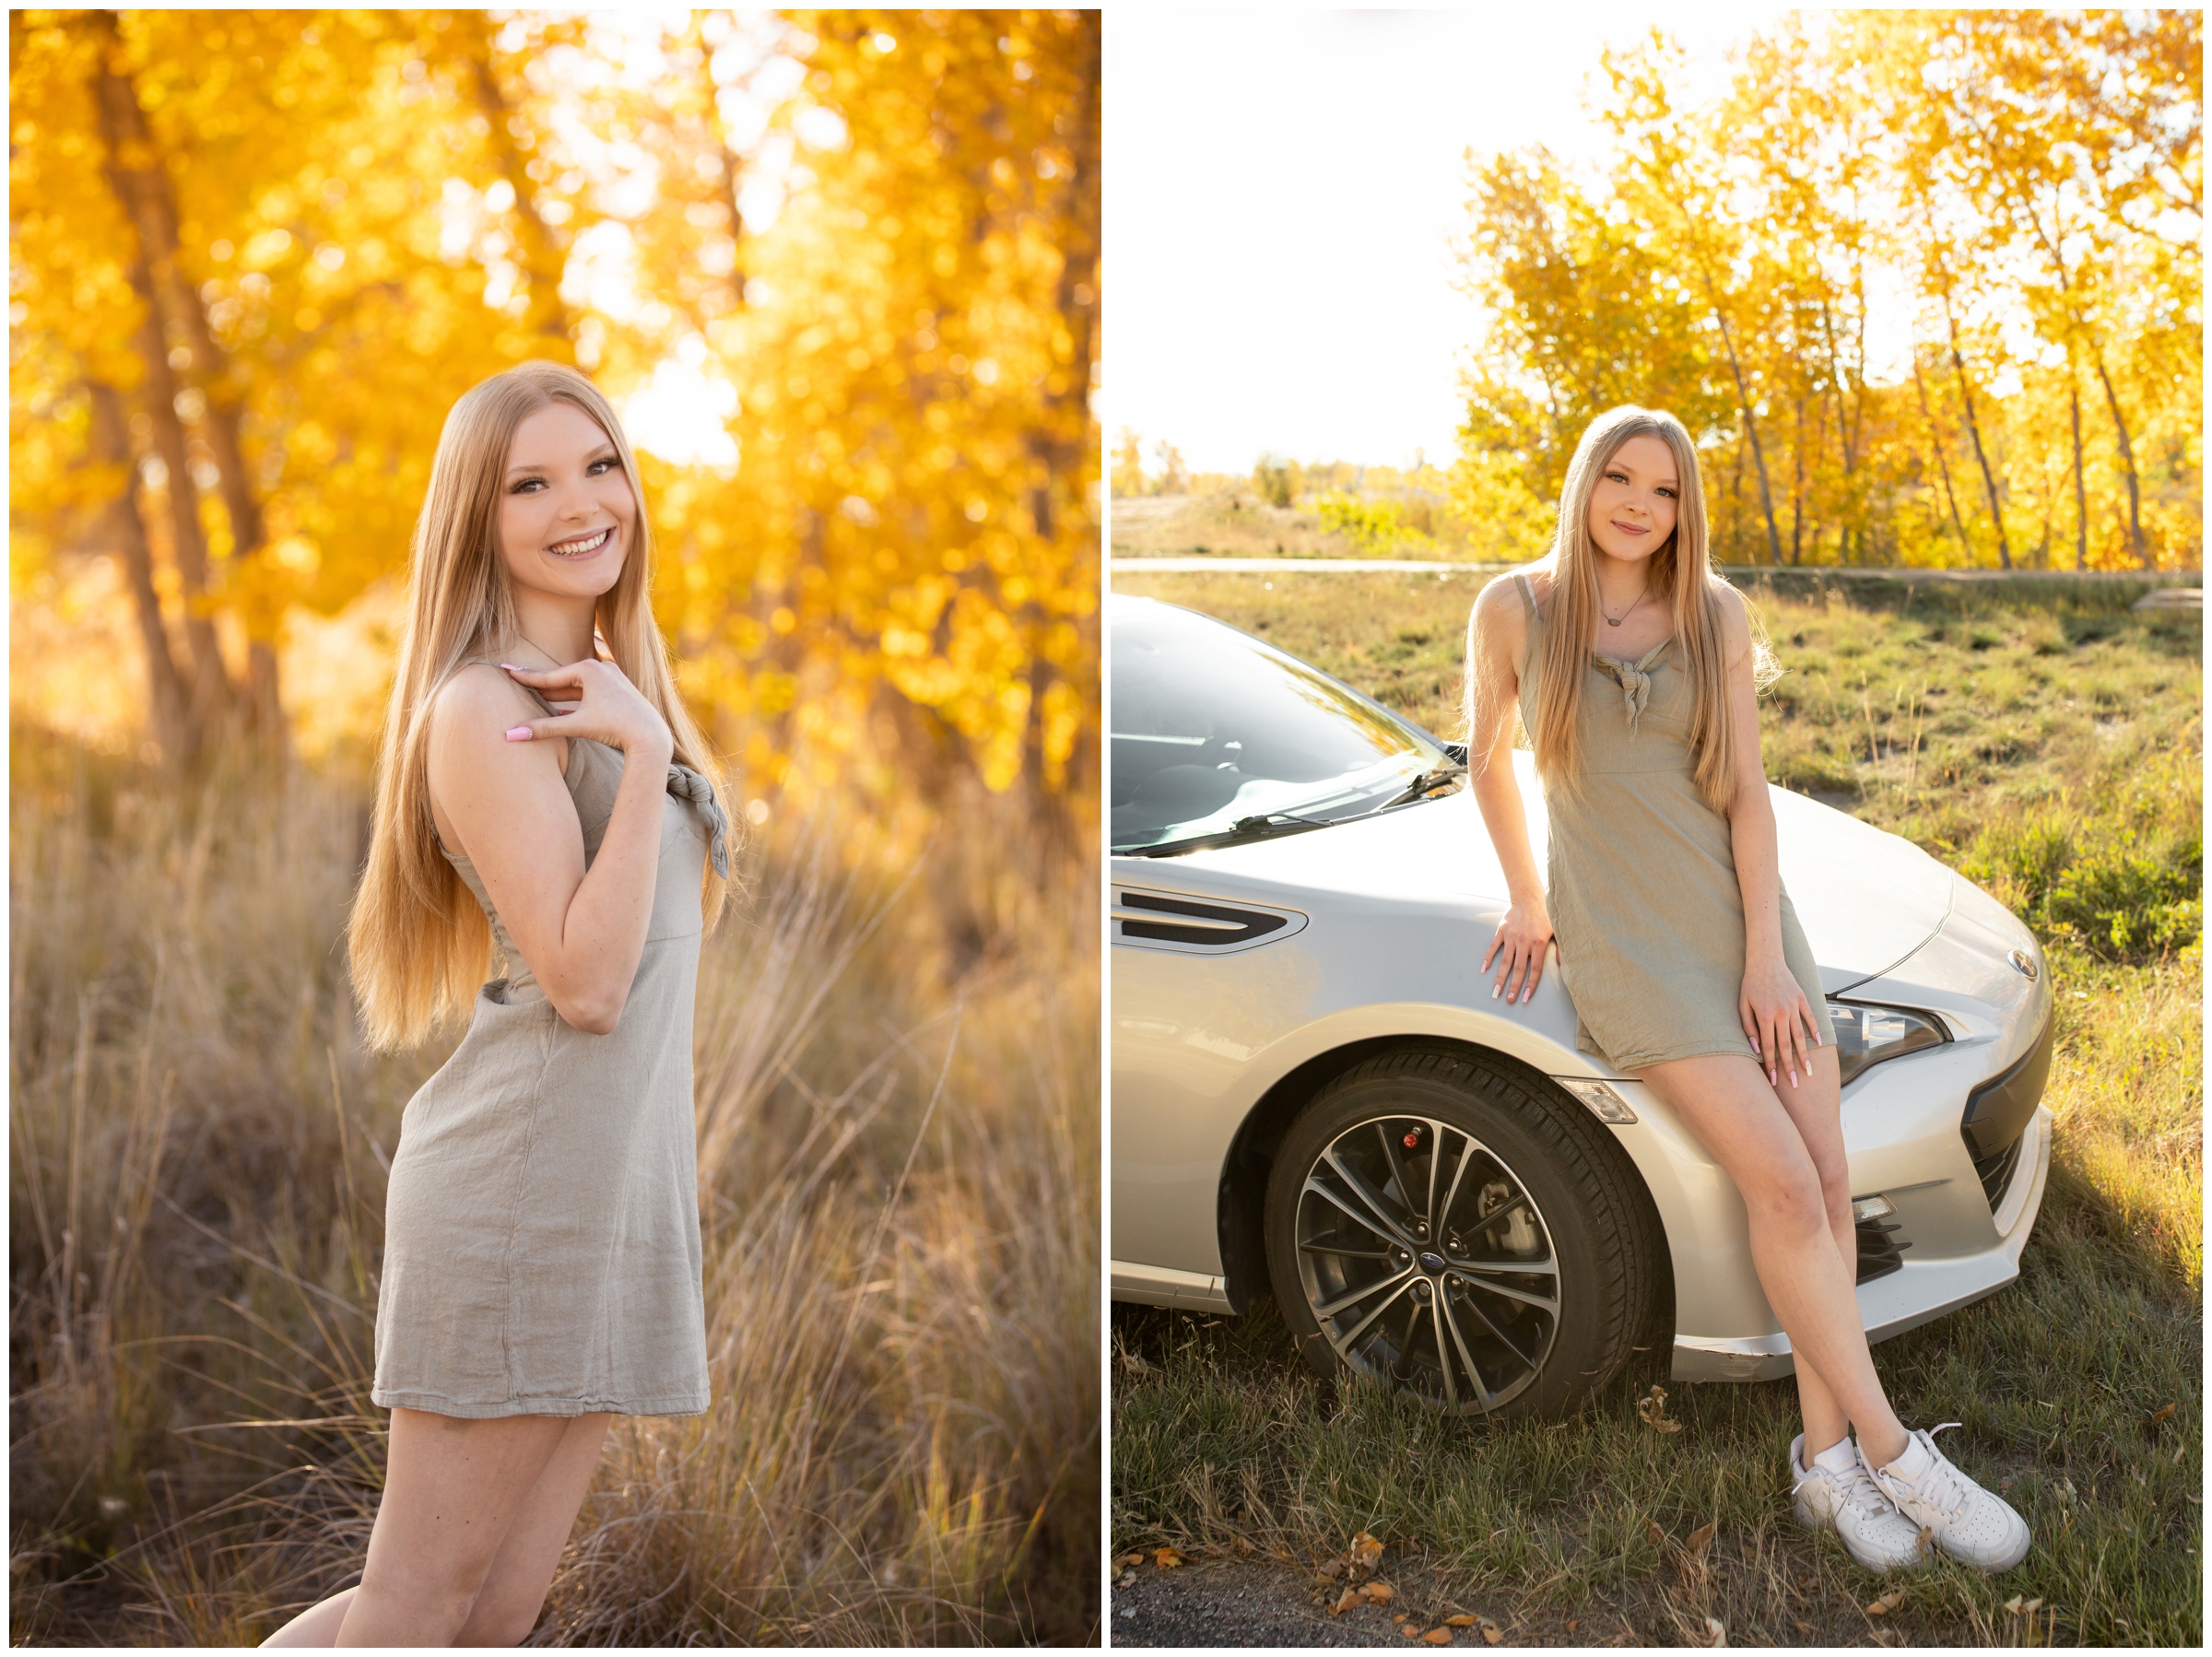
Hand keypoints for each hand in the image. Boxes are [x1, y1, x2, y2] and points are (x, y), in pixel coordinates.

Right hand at [499, 659, 672, 761]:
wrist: (651, 734)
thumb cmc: (616, 727)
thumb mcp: (577, 726)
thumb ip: (543, 729)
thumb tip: (508, 736)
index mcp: (588, 670)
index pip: (549, 677)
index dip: (526, 676)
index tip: (505, 670)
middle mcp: (601, 667)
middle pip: (562, 679)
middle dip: (539, 683)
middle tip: (516, 677)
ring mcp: (612, 676)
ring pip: (576, 686)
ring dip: (557, 693)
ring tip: (535, 694)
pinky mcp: (619, 688)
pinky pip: (589, 692)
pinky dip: (574, 699)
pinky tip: (561, 707)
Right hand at [1481, 899, 1555, 1003]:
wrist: (1529, 898)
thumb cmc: (1546, 915)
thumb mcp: (1558, 931)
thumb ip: (1561, 948)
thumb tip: (1562, 964)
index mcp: (1539, 943)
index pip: (1534, 969)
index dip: (1530, 985)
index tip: (1525, 999)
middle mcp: (1524, 941)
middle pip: (1518, 969)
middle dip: (1513, 987)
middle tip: (1509, 1000)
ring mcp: (1511, 936)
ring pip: (1505, 962)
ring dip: (1500, 979)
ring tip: (1495, 992)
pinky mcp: (1501, 931)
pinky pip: (1493, 947)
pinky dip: (1488, 959)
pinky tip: (1484, 970)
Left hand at [1739, 953, 1820, 1088]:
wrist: (1765, 960)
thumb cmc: (1750, 983)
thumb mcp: (1743, 1004)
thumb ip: (1748, 1027)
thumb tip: (1755, 1048)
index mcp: (1765, 1016)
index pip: (1768, 1047)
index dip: (1772, 1065)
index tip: (1775, 1081)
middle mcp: (1781, 1013)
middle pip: (1786, 1046)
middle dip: (1791, 1067)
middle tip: (1796, 1085)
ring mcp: (1793, 1006)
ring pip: (1800, 1036)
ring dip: (1805, 1055)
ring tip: (1809, 1071)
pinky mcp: (1802, 998)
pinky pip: (1810, 1017)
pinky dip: (1815, 1031)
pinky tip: (1819, 1044)